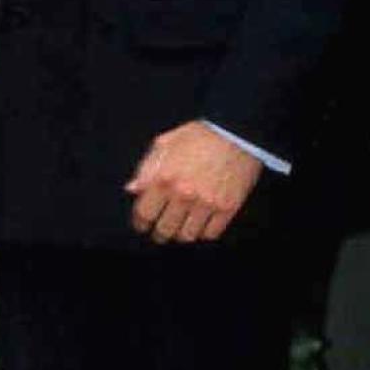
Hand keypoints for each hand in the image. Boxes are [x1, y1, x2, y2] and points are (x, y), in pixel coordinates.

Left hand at [126, 121, 262, 243]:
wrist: (236, 133)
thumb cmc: (200, 135)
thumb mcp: (165, 143)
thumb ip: (145, 168)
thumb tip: (132, 189)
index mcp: (163, 178)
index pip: (144, 213)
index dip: (140, 223)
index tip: (142, 225)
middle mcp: (183, 194)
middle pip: (165, 229)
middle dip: (160, 232)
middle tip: (161, 230)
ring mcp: (206, 203)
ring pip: (187, 235)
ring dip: (181, 234)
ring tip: (180, 228)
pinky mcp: (227, 208)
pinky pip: (210, 233)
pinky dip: (203, 233)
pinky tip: (200, 225)